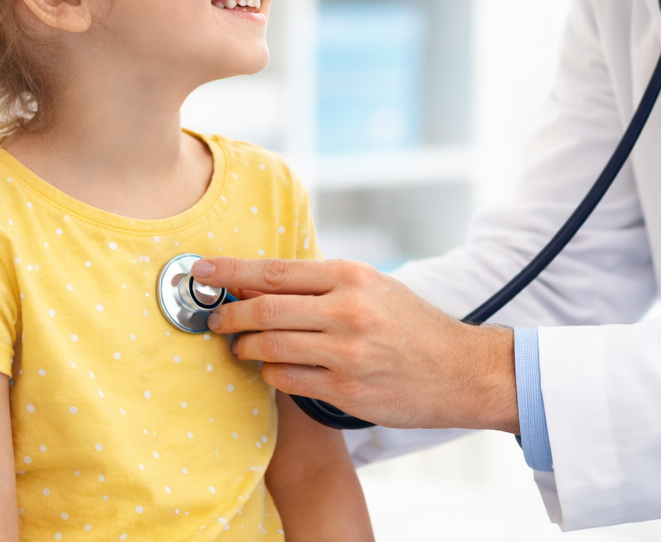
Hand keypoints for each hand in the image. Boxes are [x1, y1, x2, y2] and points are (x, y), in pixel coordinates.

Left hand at [195, 257, 518, 432]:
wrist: (460, 370)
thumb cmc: (413, 326)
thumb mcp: (375, 287)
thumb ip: (325, 283)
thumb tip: (264, 279)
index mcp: (352, 276)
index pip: (275, 271)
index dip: (230, 271)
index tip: (200, 270)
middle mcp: (347, 311)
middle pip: (263, 309)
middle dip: (227, 313)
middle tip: (214, 317)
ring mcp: (346, 353)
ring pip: (269, 347)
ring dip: (245, 348)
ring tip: (240, 346)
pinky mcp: (345, 391)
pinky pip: (287, 380)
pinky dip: (271, 374)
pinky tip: (273, 369)